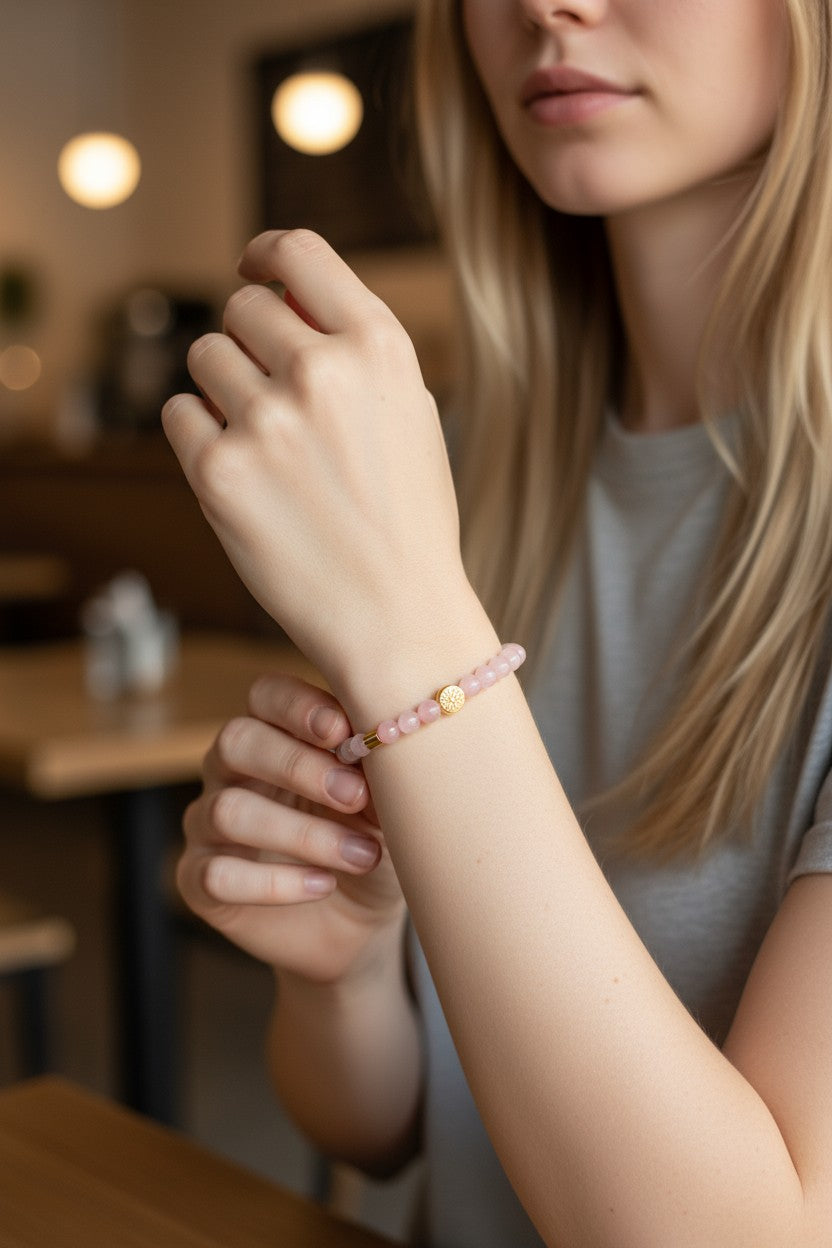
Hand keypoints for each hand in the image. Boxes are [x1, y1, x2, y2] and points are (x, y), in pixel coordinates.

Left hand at [161, 229, 466, 685]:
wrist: (398, 616)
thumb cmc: (406, 517)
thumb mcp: (407, 411)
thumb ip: (351, 347)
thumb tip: (275, 294)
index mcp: (380, 347)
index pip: (300, 252)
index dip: (265, 254)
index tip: (252, 270)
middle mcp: (323, 373)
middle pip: (243, 307)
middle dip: (248, 341)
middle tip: (268, 391)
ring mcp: (268, 422)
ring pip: (205, 357)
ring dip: (222, 388)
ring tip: (261, 441)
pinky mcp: (219, 473)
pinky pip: (179, 414)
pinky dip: (199, 435)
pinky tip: (240, 470)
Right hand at [177, 672, 404, 983]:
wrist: (359, 925)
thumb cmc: (371, 842)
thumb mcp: (386, 806)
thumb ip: (375, 771)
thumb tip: (380, 744)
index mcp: (275, 734)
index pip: (266, 695)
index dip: (298, 707)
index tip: (342, 730)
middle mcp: (232, 770)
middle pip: (236, 741)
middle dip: (298, 765)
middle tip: (356, 796)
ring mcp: (208, 824)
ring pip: (229, 811)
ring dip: (303, 833)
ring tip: (360, 855)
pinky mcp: (198, 881)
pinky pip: (216, 875)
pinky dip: (275, 882)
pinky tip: (321, 885)